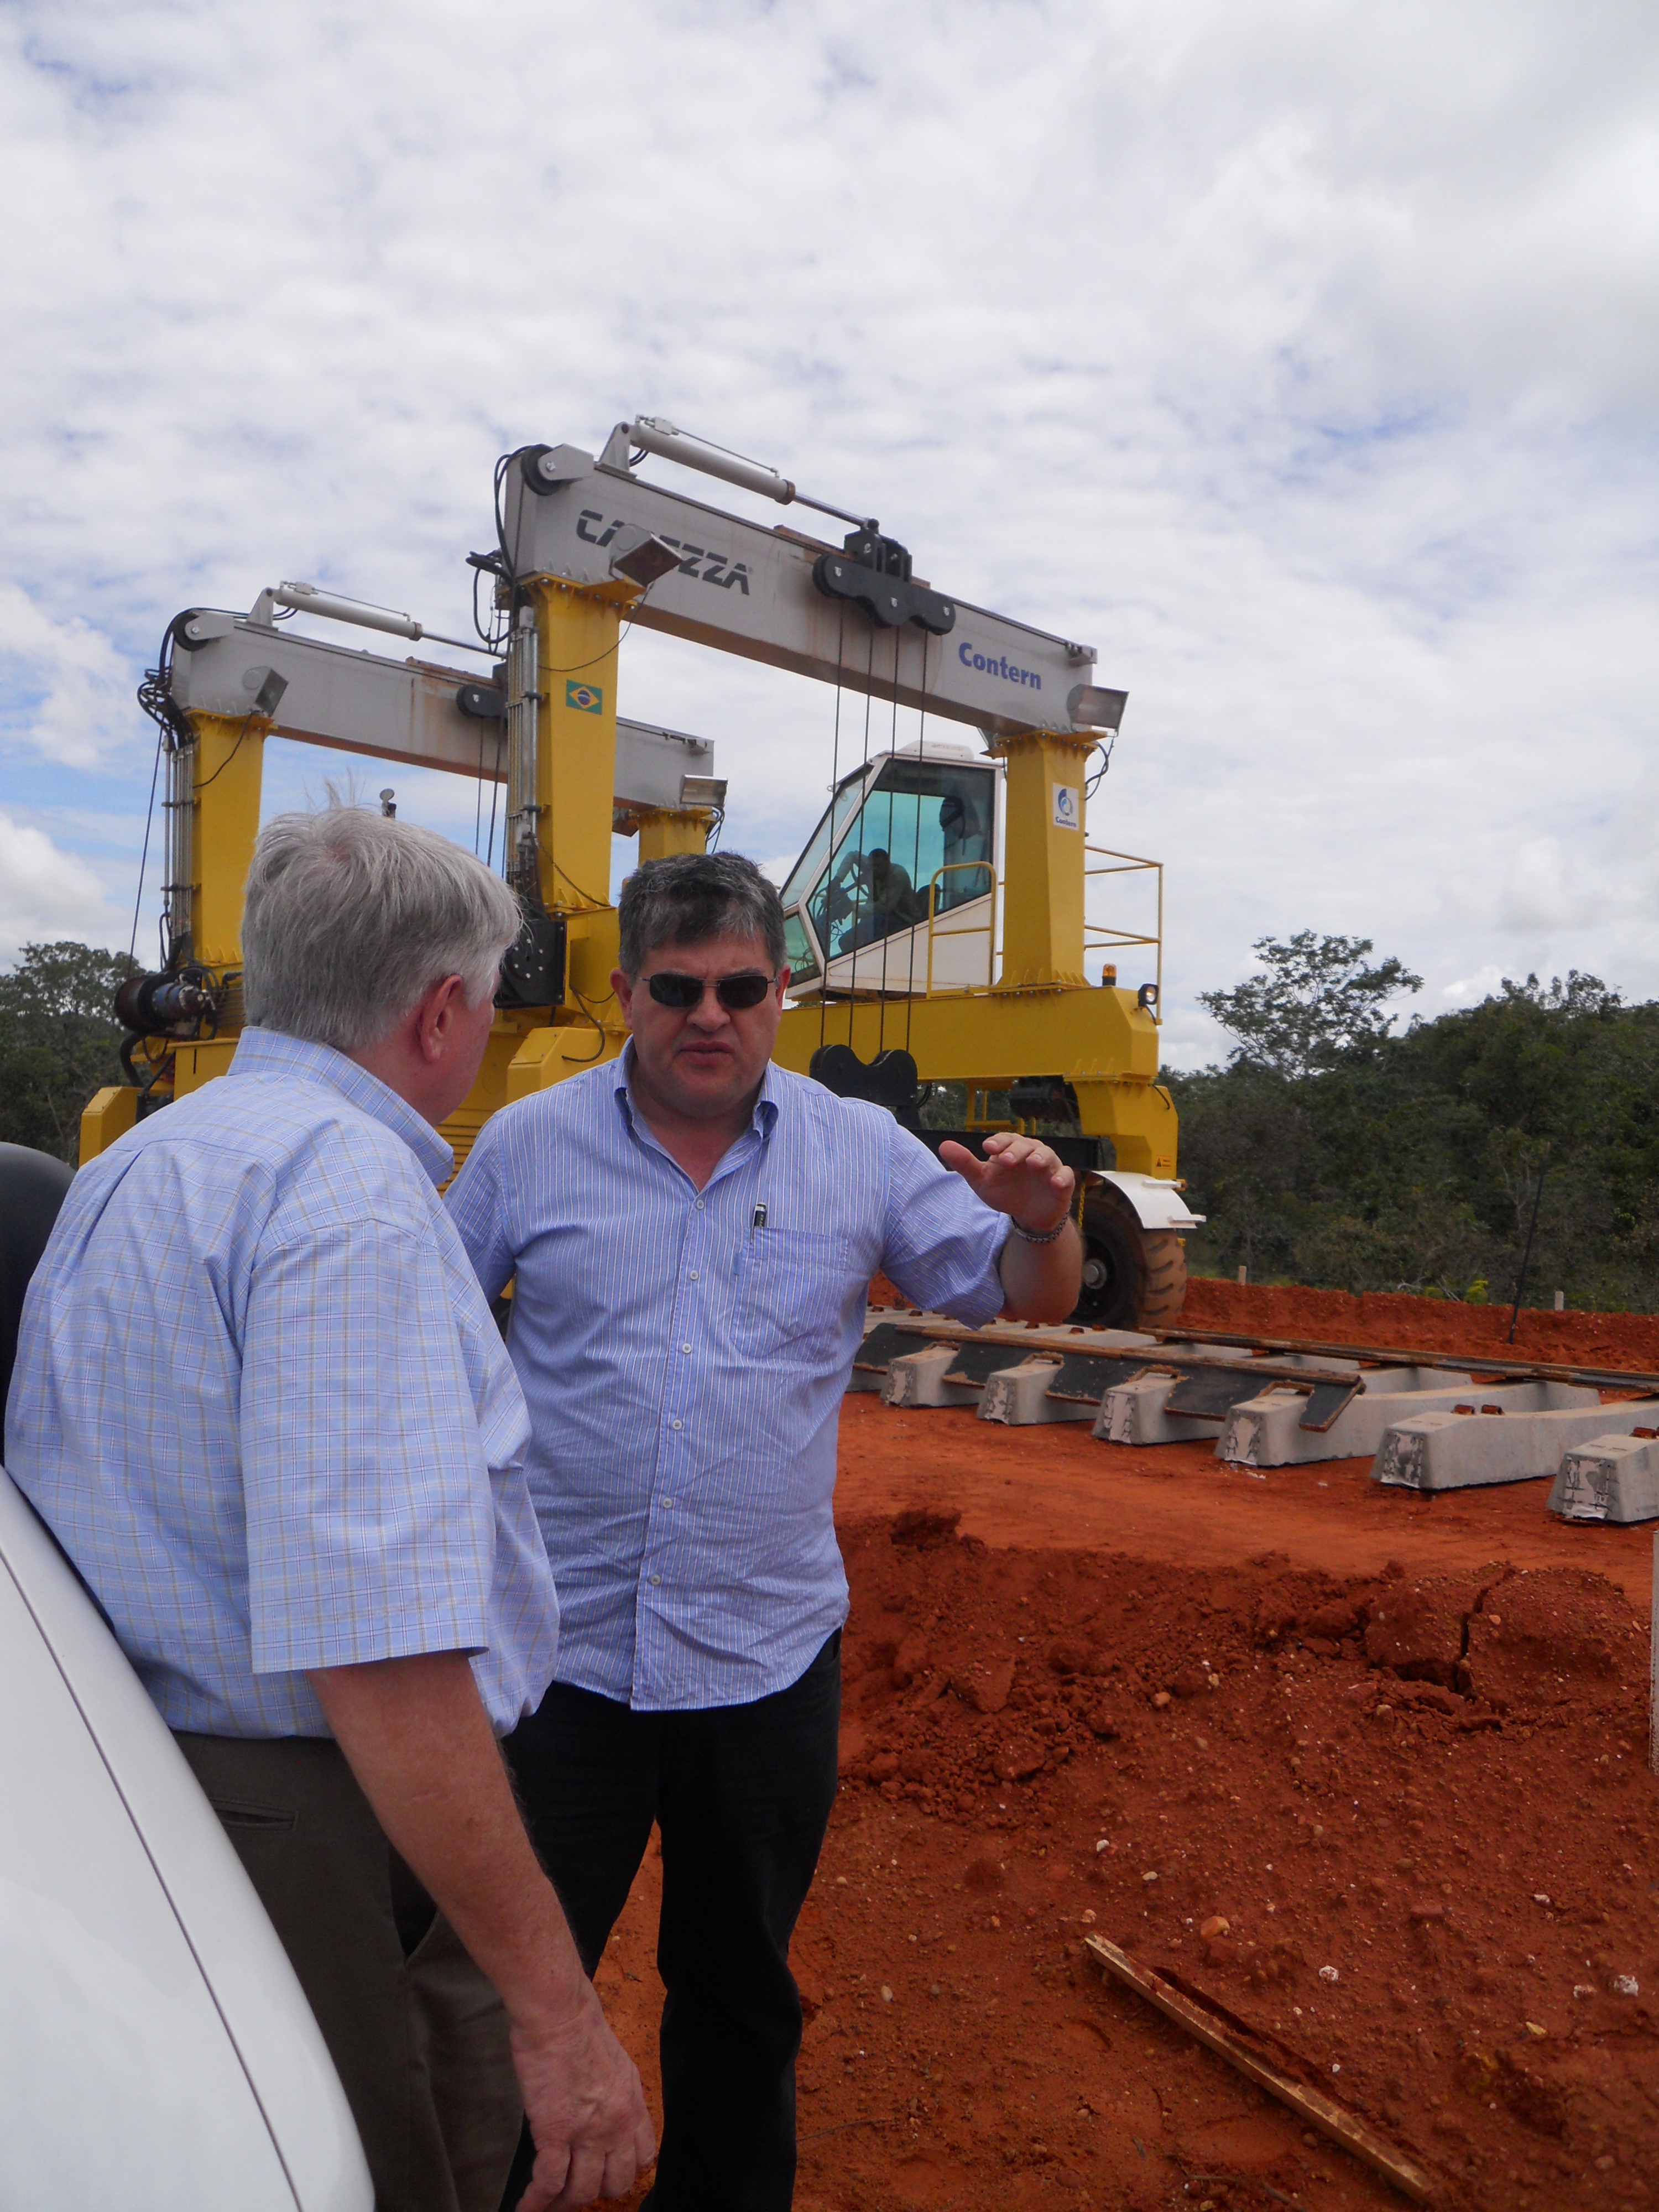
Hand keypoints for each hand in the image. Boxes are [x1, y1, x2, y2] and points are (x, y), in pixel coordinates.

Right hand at [510, 1982, 655, 2208]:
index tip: (609, 2173)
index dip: (626, 2169)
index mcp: (632, 2103)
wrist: (560, 2015)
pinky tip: (525, 2208)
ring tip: (548, 2206)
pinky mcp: (555, 2133)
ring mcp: (588, 2132)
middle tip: (577, 2190)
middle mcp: (617, 2124)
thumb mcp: (615, 2061)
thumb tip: (600, 2110)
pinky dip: (536, 2202)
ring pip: (583, 2190)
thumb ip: (614, 2092)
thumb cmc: (579, 2027)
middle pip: (616, 2181)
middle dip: (597, 2191)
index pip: (644, 2155)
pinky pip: (549, 2182)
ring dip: (565, 2204)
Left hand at [938, 1131, 1074, 1234]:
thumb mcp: (982, 1180)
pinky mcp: (1062, 1182)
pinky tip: (1055, 1182)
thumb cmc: (1005, 1191)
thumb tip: (943, 1145)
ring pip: (1047, 1156)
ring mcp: (1048, 1167)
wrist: (1028, 1214)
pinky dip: (1061, 1178)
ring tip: (1032, 1163)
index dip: (998, 1142)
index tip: (987, 1147)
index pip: (1005, 1140)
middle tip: (1006, 1160)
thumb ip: (965, 1163)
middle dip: (1016, 1151)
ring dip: (1040, 1158)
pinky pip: (1065, 1176)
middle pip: (1026, 1145)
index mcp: (1011, 1149)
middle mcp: (1031, 1153)